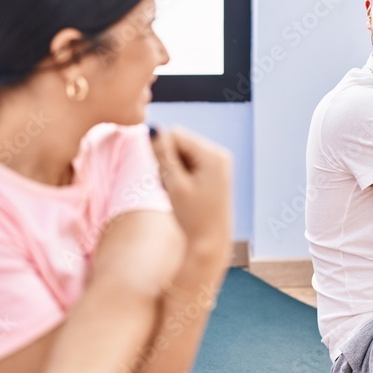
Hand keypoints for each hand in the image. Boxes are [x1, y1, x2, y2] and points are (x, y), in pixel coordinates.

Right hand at [150, 127, 232, 257]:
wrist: (208, 245)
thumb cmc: (192, 219)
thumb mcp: (174, 185)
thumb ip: (163, 155)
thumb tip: (153, 127)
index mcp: (213, 155)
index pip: (175, 134)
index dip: (161, 152)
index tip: (165, 177)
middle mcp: (219, 155)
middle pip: (179, 143)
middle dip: (167, 161)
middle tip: (170, 188)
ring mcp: (217, 164)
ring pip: (180, 154)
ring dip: (171, 170)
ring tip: (177, 193)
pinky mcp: (212, 174)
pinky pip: (187, 164)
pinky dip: (178, 177)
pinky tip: (182, 194)